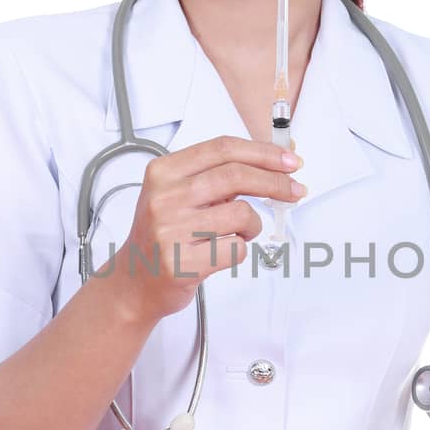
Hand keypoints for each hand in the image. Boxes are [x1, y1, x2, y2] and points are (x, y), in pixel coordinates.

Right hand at [117, 134, 305, 322]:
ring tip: (238, 233)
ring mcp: (171, 231)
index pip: (223, 149)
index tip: (289, 161)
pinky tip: (222, 251)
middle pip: (236, 176)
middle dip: (275, 182)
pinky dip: (240, 249)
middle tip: (295, 190)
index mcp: (164, 172)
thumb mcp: (178, 194)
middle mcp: (164, 197)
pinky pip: (236, 249)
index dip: (262, 152)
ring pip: (241, 214)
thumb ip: (218, 176)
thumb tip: (276, 161)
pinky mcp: (183, 263)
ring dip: (252, 225)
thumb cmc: (164, 235)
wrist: (135, 281)